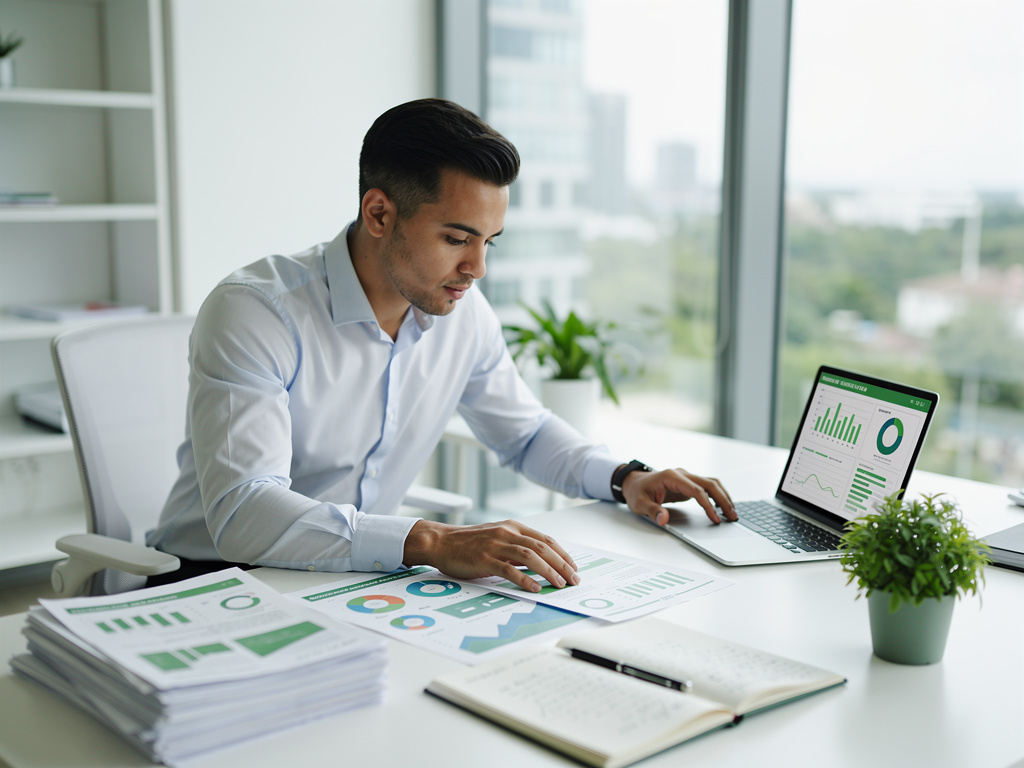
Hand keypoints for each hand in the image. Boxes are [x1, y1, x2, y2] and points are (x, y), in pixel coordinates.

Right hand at [402, 519, 579, 592]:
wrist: (440, 542)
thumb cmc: (467, 543)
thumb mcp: (496, 538)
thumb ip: (516, 547)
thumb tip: (539, 564)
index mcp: (512, 526)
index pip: (546, 540)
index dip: (563, 554)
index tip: (573, 567)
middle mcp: (507, 532)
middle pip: (543, 548)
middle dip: (562, 564)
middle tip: (573, 579)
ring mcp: (496, 545)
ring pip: (531, 557)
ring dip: (549, 571)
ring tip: (560, 584)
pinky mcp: (484, 559)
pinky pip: (509, 570)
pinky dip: (525, 579)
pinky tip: (535, 588)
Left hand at [622, 468, 736, 526]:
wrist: (633, 483)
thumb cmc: (637, 492)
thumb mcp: (639, 504)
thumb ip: (653, 511)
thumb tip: (664, 519)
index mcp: (672, 476)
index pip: (696, 490)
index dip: (708, 505)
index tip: (715, 519)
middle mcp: (682, 474)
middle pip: (709, 484)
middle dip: (723, 500)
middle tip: (733, 516)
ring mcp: (686, 477)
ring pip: (711, 483)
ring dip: (724, 496)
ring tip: (732, 513)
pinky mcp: (688, 483)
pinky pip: (707, 487)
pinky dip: (717, 495)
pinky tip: (723, 507)